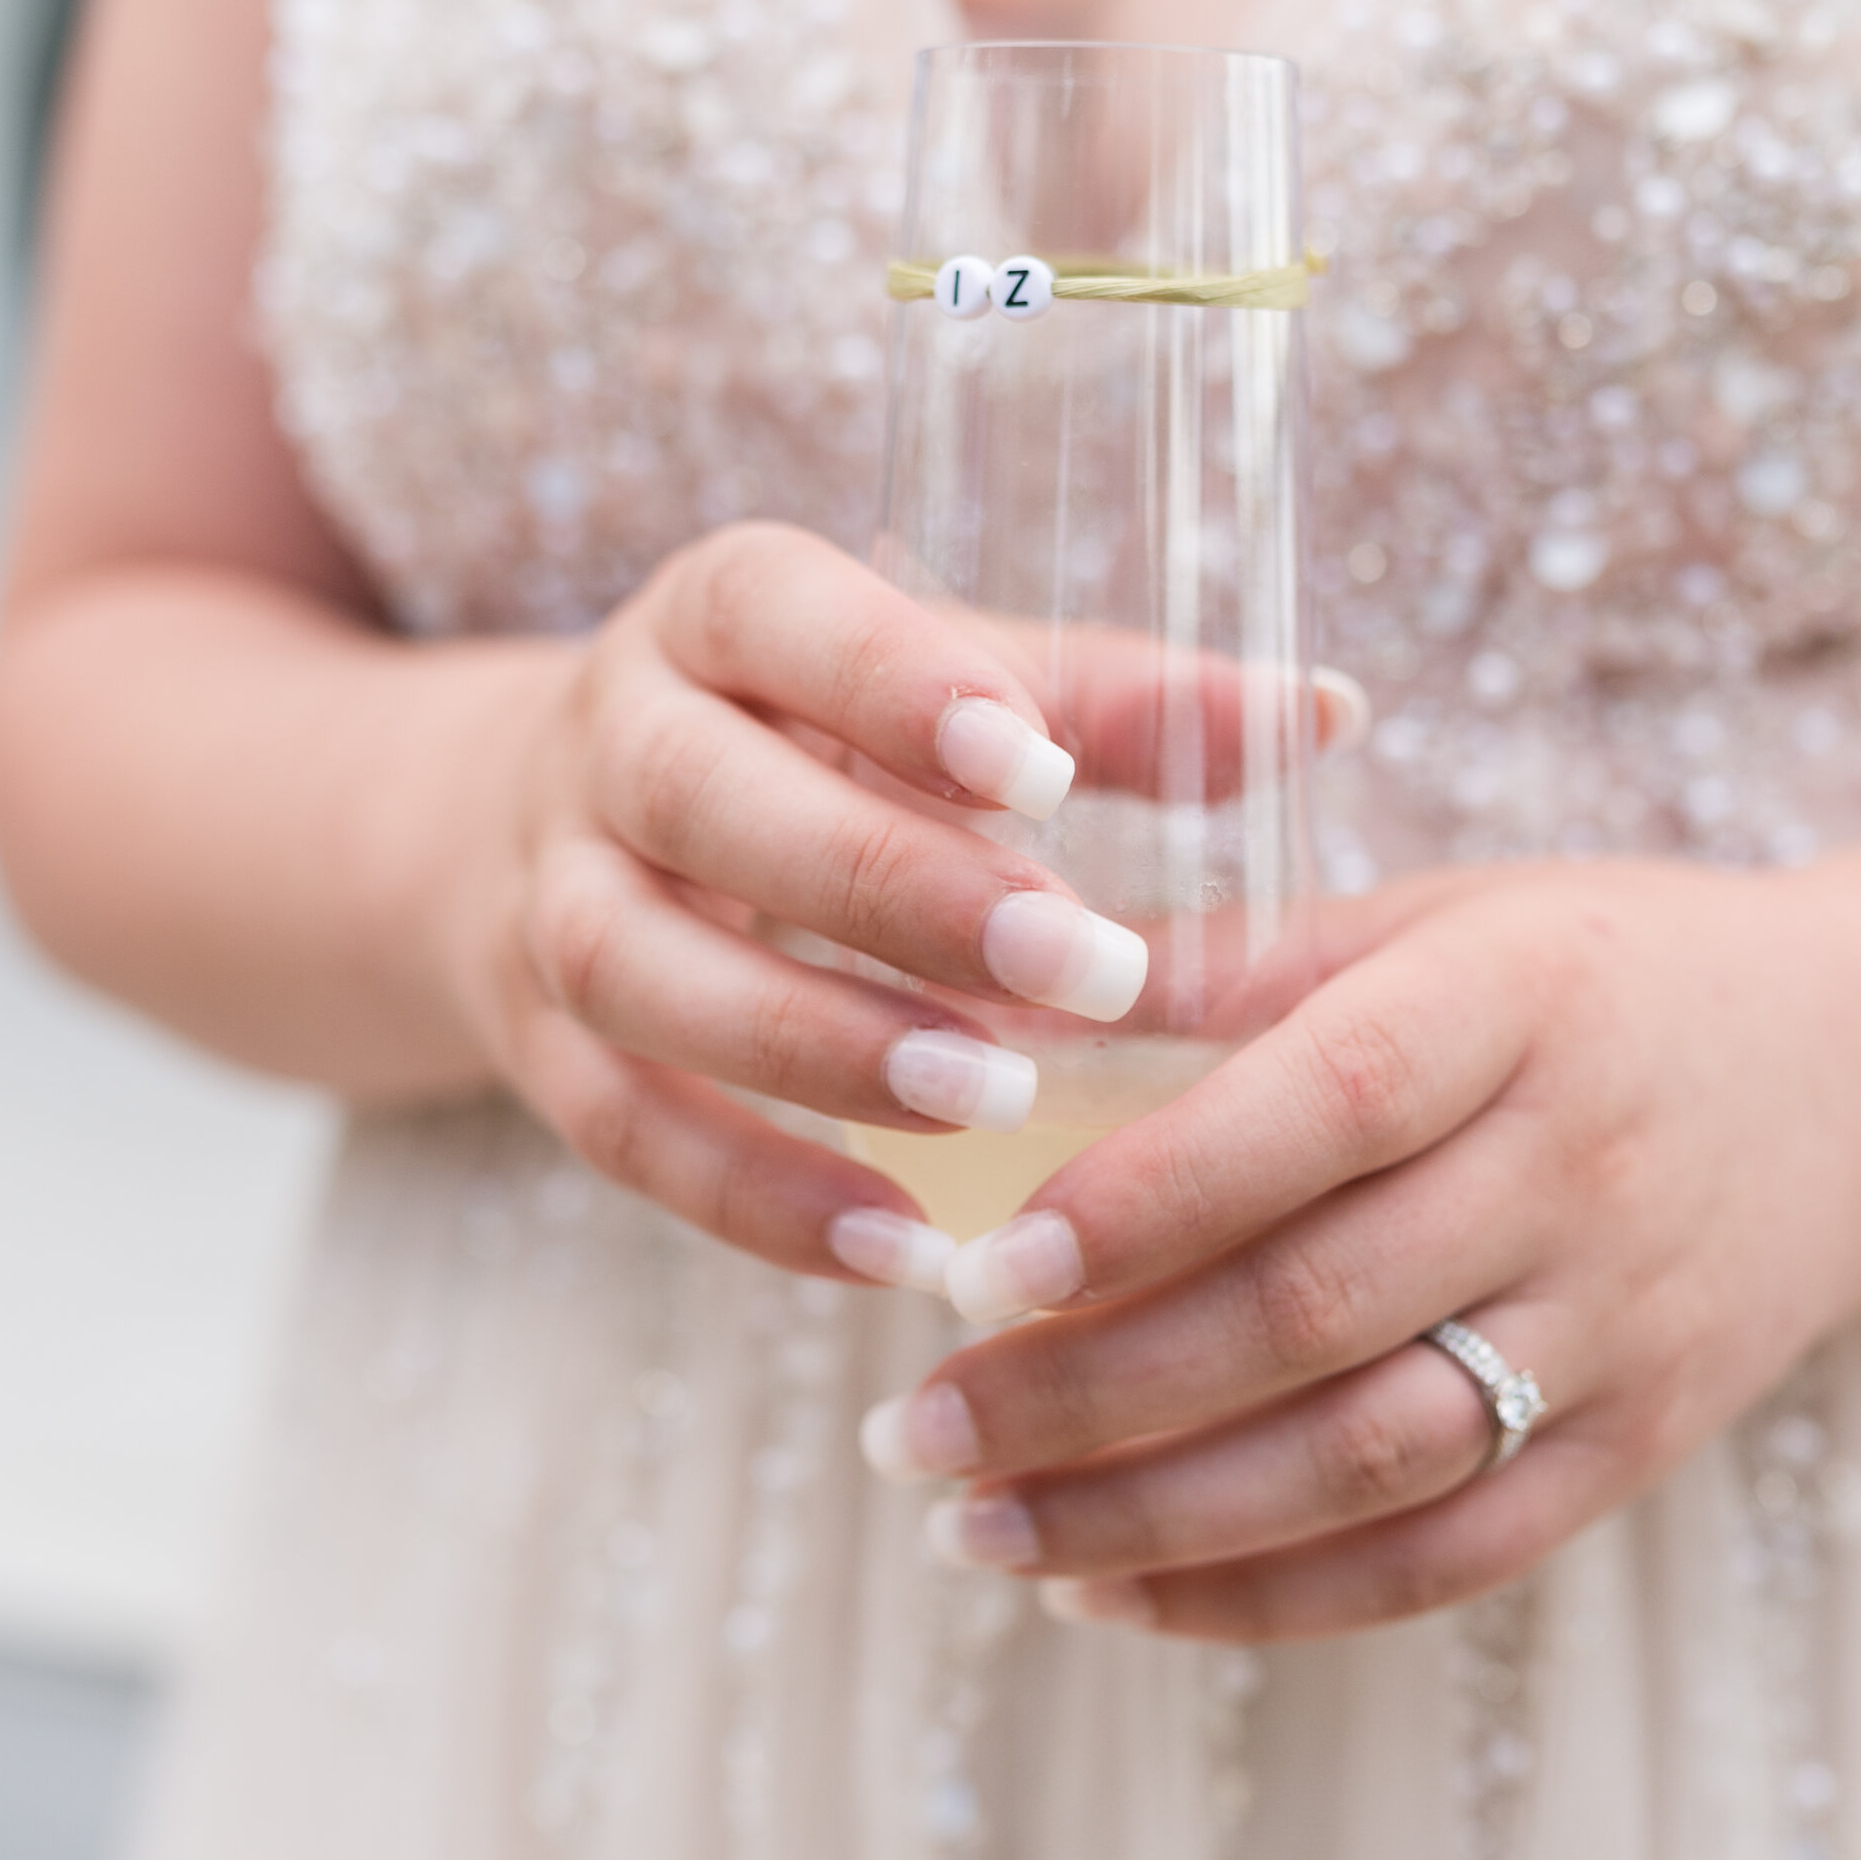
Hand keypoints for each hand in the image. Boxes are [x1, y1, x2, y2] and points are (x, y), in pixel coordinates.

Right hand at [442, 521, 1161, 1283]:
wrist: (551, 826)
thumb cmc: (818, 746)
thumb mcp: (940, 693)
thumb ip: (1113, 706)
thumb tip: (1324, 713)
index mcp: (715, 614)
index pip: (775, 612)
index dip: (895, 686)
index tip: (1040, 774)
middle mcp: (608, 740)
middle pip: (707, 798)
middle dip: (898, 891)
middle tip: (1084, 970)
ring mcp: (547, 895)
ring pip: (638, 970)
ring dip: (817, 1047)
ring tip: (996, 1107)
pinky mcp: (536, 1045)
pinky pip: (622, 1131)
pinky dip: (757, 1198)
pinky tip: (905, 1246)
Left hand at [859, 858, 1860, 1635]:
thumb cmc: (1600, 975)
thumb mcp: (1448, 913)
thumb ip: (1246, 958)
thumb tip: (1016, 986)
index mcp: (1519, 1003)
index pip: (1314, 1110)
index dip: (1143, 1200)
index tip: (974, 1269)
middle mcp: (1576, 1172)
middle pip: (1311, 1314)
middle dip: (1085, 1393)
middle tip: (911, 1435)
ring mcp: (1617, 1329)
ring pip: (1362, 1463)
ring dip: (1147, 1518)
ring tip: (975, 1531)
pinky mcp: (1636, 1449)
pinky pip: (1438, 1558)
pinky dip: (1265, 1597)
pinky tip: (1111, 1593)